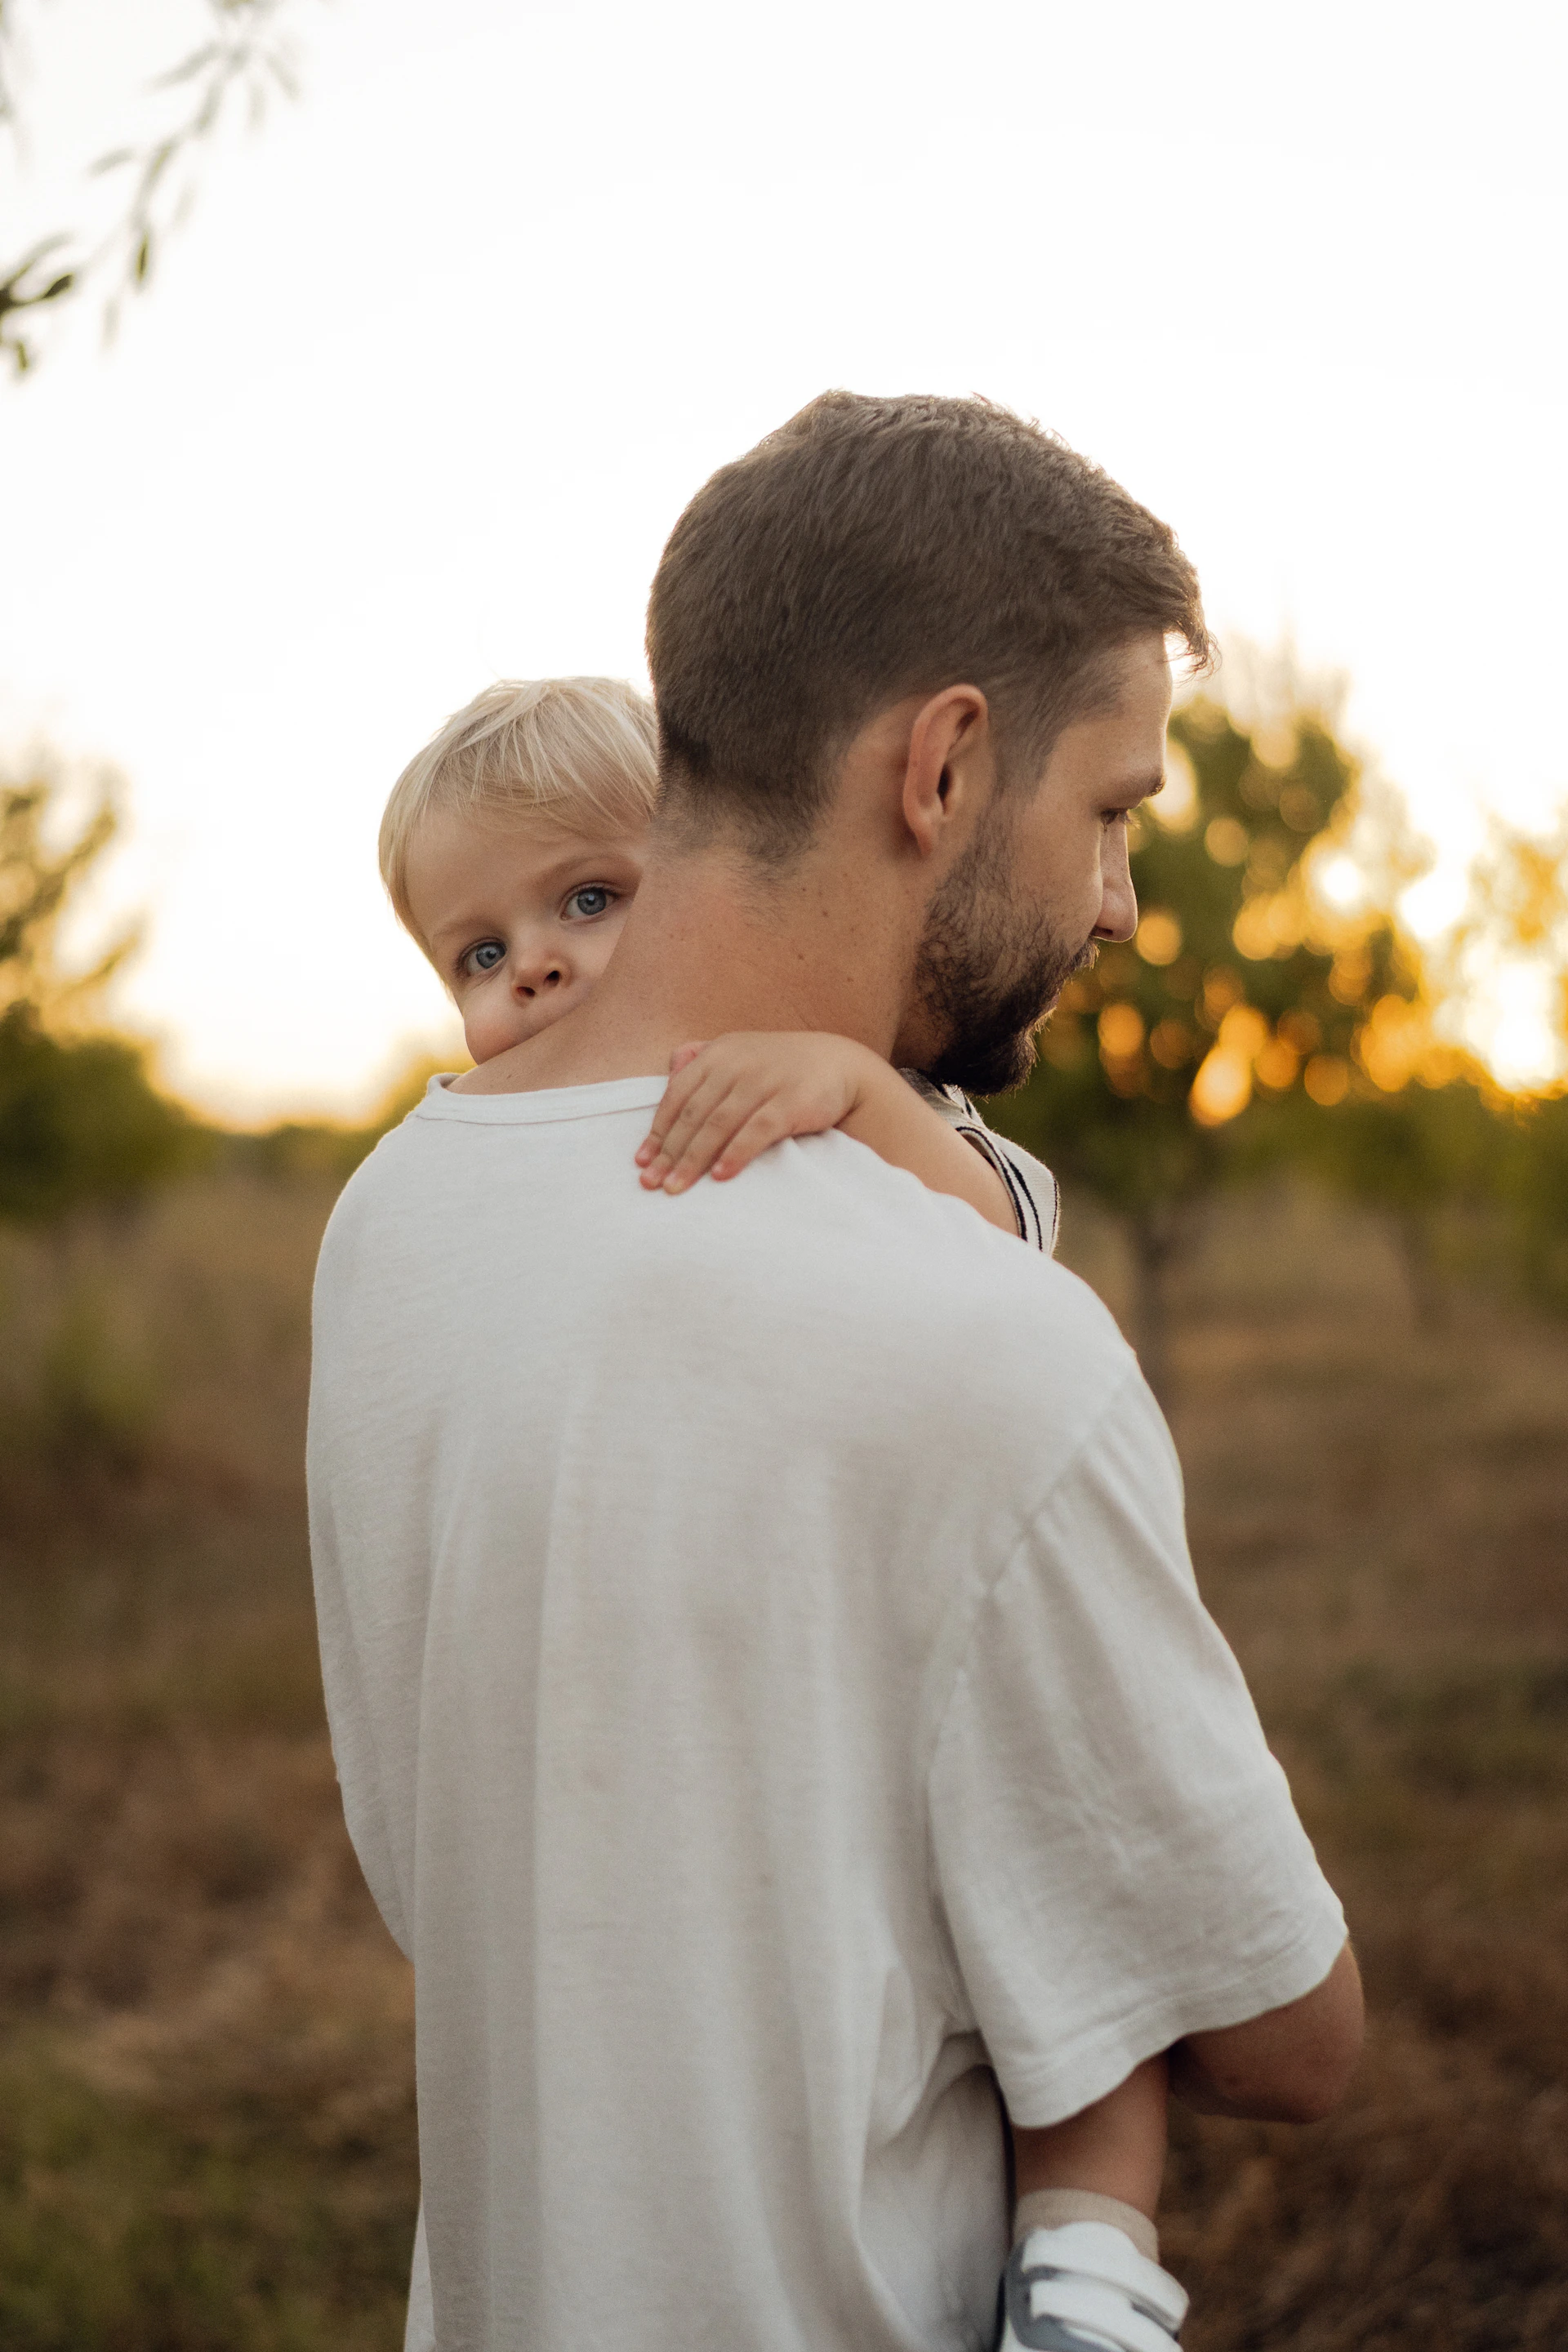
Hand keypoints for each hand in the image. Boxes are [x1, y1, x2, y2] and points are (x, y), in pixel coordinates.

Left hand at [635, 1032, 876, 1192]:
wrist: (842, 1065)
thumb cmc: (783, 1066)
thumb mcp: (742, 1052)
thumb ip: (705, 1057)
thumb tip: (671, 1067)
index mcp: (719, 1053)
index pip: (678, 1095)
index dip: (658, 1130)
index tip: (642, 1162)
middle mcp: (738, 1063)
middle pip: (694, 1114)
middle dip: (669, 1151)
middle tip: (651, 1184)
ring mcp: (764, 1081)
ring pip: (718, 1124)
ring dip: (693, 1159)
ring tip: (676, 1187)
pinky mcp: (791, 1101)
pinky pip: (756, 1131)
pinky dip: (736, 1153)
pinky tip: (720, 1176)